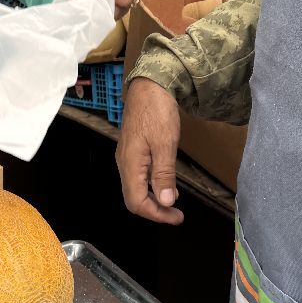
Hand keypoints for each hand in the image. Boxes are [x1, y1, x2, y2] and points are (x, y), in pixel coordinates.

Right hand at [115, 78, 183, 224]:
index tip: (176, 217)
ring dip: (154, 199)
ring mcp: (127, 156)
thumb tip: (166, 202)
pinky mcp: (133, 149)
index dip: (156, 214)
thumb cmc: (157, 111)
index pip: (136, 202)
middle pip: (133, 198)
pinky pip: (139, 176)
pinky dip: (152, 186)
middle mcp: (125, 162)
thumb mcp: (165, 143)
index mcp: (130, 163)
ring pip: (135, 188)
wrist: (150, 85)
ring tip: (173, 204)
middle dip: (155, 210)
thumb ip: (164, 174)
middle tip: (176, 215)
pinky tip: (165, 184)